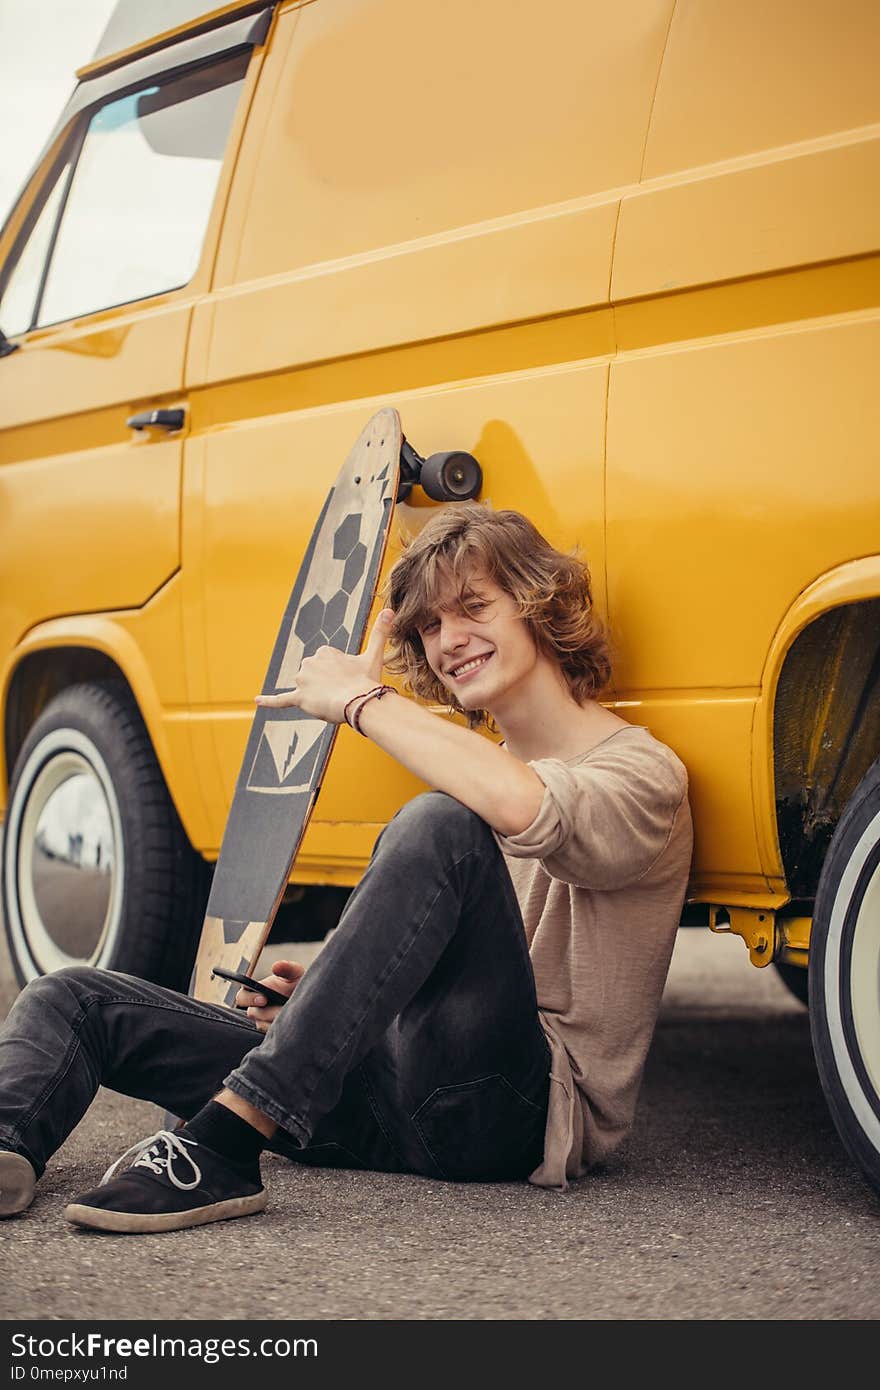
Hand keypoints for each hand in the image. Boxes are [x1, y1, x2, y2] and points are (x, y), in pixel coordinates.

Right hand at [235, 959, 305, 1033]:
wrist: (311, 1000)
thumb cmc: (299, 984)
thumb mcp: (296, 973)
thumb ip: (286, 968)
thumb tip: (276, 966)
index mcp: (257, 990)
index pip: (242, 996)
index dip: (249, 998)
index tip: (263, 998)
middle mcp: (257, 1007)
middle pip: (251, 1013)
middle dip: (264, 1012)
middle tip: (279, 1011)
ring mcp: (263, 1021)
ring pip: (262, 1025)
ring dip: (275, 1020)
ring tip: (290, 1014)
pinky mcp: (271, 1032)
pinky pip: (271, 1033)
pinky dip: (281, 1028)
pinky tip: (292, 1022)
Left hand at [255, 608, 393, 723]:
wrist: (360, 701)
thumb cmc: (367, 680)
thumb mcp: (374, 654)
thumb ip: (380, 631)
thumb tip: (390, 609)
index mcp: (324, 651)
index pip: (326, 667)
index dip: (339, 677)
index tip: (350, 682)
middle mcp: (308, 662)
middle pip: (314, 678)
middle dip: (326, 686)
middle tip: (343, 693)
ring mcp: (302, 680)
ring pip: (306, 690)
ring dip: (317, 696)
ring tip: (334, 701)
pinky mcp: (299, 698)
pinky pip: (281, 700)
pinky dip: (269, 701)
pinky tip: (257, 701)